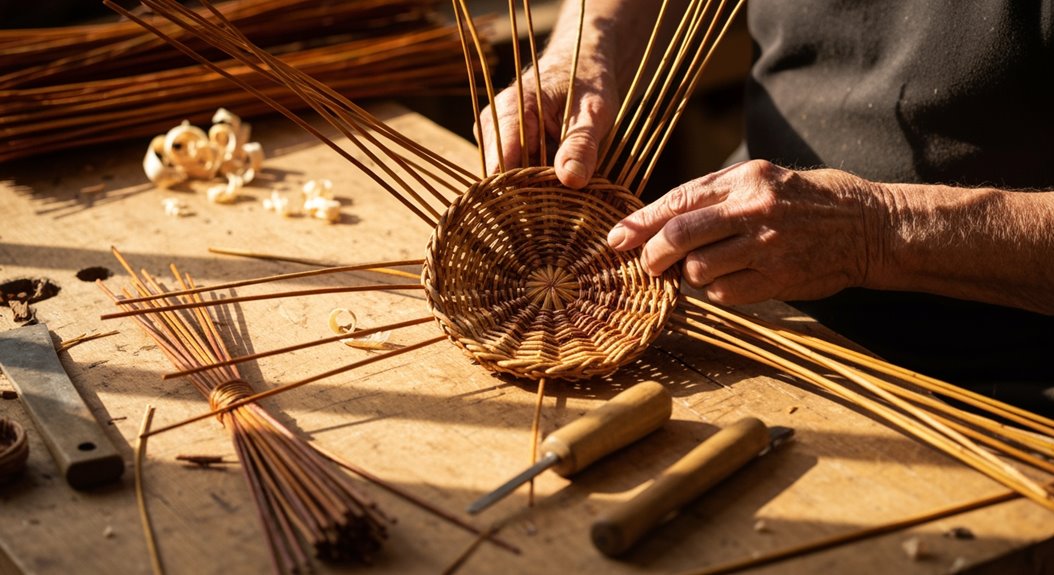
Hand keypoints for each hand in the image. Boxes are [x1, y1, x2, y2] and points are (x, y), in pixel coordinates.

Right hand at [477, 47, 618, 188]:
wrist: (579, 64)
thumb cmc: (588, 82)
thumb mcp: (594, 112)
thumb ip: (582, 145)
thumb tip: (572, 180)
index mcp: (510, 110)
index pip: (501, 167)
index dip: (522, 194)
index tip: (550, 210)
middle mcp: (492, 125)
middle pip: (502, 179)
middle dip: (533, 194)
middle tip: (567, 200)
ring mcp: (494, 137)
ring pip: (508, 182)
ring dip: (536, 190)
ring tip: (565, 187)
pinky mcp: (501, 147)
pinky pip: (514, 175)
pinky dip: (536, 182)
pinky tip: (556, 179)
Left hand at [607, 160, 885, 304]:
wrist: (869, 226)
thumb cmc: (807, 201)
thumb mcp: (763, 179)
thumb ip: (716, 196)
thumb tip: (662, 219)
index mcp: (745, 179)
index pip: (678, 202)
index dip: (641, 223)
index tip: (617, 238)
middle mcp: (753, 209)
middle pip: (679, 237)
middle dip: (653, 255)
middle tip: (648, 265)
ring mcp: (766, 246)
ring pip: (699, 270)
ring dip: (690, 275)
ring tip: (702, 270)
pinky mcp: (778, 279)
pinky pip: (726, 293)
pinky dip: (717, 292)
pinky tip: (730, 281)